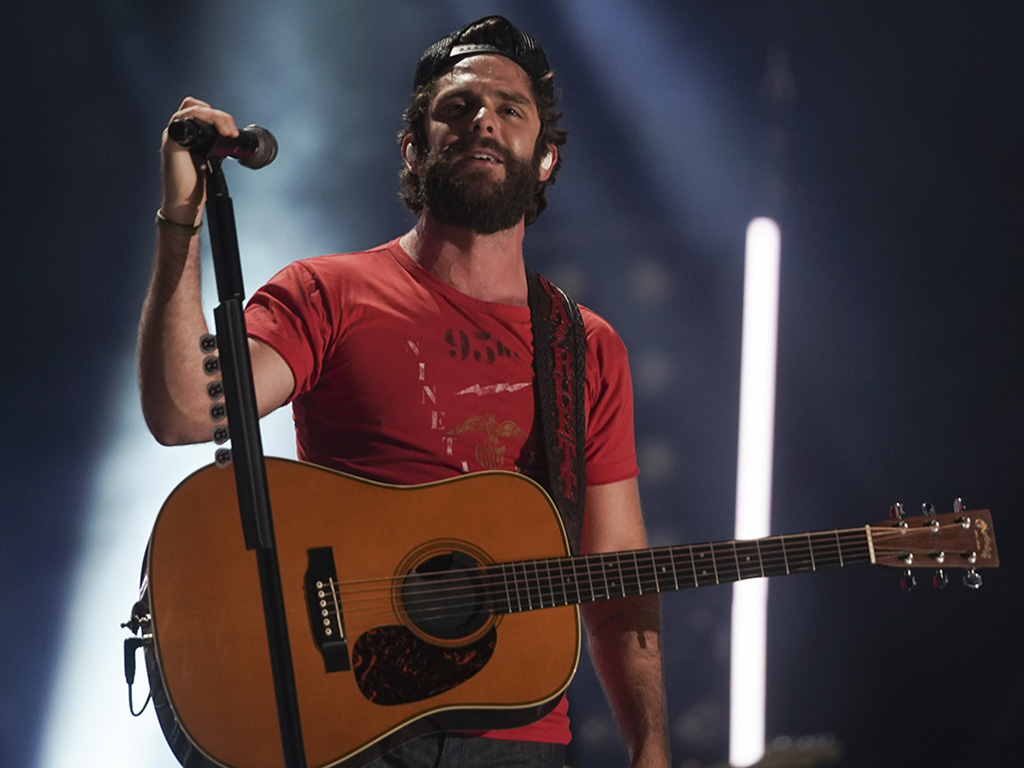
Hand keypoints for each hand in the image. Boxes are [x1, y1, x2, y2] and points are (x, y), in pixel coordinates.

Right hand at [160, 97, 239, 225]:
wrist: (185, 203)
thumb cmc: (195, 186)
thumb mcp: (210, 161)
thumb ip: (215, 148)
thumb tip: (232, 140)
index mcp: (190, 136)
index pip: (202, 112)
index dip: (219, 117)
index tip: (233, 133)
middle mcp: (180, 133)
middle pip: (197, 106)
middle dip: (218, 115)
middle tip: (231, 132)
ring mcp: (174, 136)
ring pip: (192, 108)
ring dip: (213, 116)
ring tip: (227, 132)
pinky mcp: (171, 142)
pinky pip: (182, 118)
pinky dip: (199, 116)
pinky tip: (214, 129)